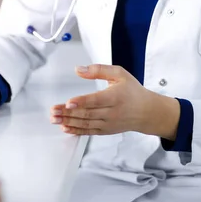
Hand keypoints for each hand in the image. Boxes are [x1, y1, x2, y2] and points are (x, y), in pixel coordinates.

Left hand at [50, 65, 179, 139]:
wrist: (147, 112)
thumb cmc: (133, 91)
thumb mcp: (120, 74)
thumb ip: (99, 70)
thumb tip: (79, 69)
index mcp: (115, 97)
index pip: (96, 100)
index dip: (82, 102)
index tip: (69, 102)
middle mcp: (112, 112)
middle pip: (87, 113)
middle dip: (68, 113)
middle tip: (53, 111)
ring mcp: (108, 124)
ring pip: (86, 124)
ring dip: (68, 122)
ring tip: (54, 119)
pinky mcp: (106, 130)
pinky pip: (89, 132)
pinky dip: (76, 131)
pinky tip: (65, 128)